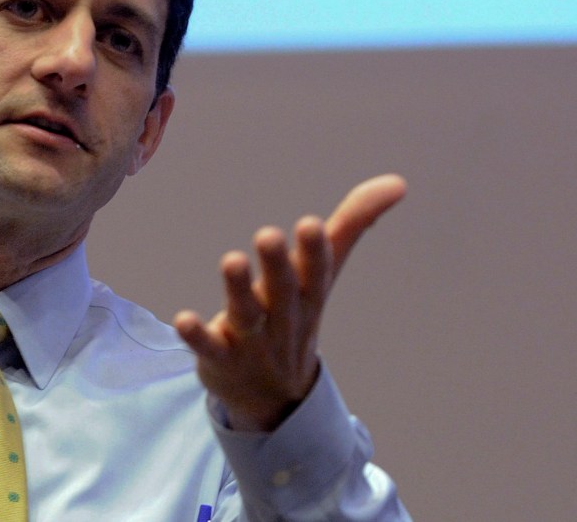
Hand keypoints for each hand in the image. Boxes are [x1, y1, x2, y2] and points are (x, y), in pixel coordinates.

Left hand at [174, 174, 406, 430]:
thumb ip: (353, 224)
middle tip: (269, 234)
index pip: (316, 272)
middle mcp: (282, 317)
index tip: (310, 225)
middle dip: (277, 265)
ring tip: (231, 260)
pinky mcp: (220, 358)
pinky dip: (197, 336)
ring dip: (238, 290)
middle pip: (282, 291)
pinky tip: (182, 319)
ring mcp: (252, 341)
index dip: (314, 251)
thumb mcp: (324, 272)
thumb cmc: (297, 315)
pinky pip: (209, 348)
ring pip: (246, 315)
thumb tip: (398, 182)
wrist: (275, 399)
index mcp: (308, 294)